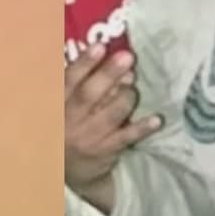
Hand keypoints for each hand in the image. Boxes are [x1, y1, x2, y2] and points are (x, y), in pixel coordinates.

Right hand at [64, 44, 161, 193]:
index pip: (68, 80)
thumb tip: (116, 56)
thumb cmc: (70, 122)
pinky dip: (142, 128)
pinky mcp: (105, 151)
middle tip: (127, 57)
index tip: (100, 46)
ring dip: (126, 98)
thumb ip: (85, 80)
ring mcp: (87, 137)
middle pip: (89, 95)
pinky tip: (157, 119)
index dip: (84, 63)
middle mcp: (69, 119)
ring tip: (134, 87)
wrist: (67, 168)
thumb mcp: (66, 102)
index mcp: (57, 102)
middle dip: (109, 74)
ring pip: (109, 115)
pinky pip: (126, 138)